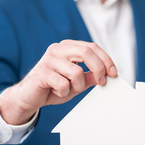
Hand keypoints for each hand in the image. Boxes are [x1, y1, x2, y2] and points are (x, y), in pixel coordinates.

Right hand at [0, 40, 116, 124]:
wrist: (30, 97)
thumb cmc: (54, 87)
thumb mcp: (78, 82)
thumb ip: (91, 76)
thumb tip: (108, 74)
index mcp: (68, 48)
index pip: (92, 47)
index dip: (106, 60)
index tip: (114, 73)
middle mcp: (58, 49)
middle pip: (87, 52)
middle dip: (99, 69)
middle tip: (102, 82)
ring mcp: (49, 59)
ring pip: (76, 72)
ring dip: (78, 86)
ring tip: (69, 89)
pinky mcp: (41, 72)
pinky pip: (63, 84)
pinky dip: (64, 92)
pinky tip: (56, 91)